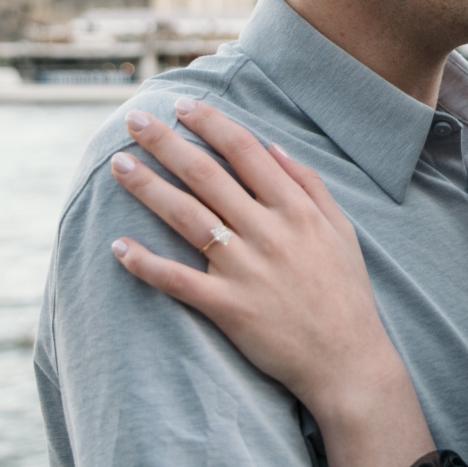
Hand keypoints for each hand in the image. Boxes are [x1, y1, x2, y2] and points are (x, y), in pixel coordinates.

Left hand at [109, 100, 402, 424]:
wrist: (348, 361)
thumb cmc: (346, 293)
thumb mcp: (341, 229)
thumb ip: (309, 184)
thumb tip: (273, 147)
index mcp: (295, 208)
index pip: (245, 152)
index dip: (211, 124)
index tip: (183, 105)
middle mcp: (267, 231)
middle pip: (207, 176)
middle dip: (167, 144)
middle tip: (136, 121)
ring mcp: (245, 269)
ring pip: (187, 217)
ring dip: (149, 188)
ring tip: (119, 165)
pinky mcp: (228, 308)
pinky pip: (178, 281)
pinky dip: (146, 264)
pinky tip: (120, 247)